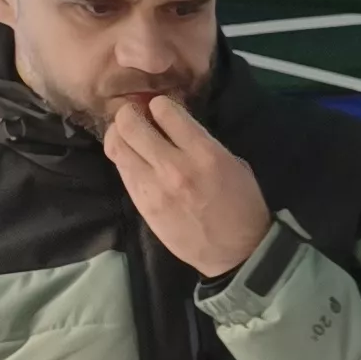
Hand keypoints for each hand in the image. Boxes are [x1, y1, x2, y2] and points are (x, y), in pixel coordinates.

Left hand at [102, 93, 272, 276]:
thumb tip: (177, 130)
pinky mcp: (142, 205)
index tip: (161, 109)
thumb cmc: (243, 207)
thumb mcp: (234, 166)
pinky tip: (134, 160)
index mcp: (205, 153)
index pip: (165, 112)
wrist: (236, 253)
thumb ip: (203, 144)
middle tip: (134, 115)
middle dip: (129, 113)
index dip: (160, 106)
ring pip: (117, 147)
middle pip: (130, 125)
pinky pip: (122, 171)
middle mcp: (174, 166)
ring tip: (127, 135)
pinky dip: (125, 159)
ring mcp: (153, 187)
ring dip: (119, 135)